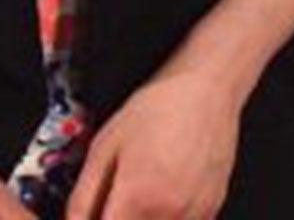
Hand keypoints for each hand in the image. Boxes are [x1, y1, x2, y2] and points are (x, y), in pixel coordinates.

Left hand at [63, 68, 240, 219]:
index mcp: (139, 199)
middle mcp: (171, 212)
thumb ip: (81, 200)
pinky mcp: (212, 208)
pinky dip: (166, 219)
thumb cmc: (158, 109)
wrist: (207, 88)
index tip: (96, 214)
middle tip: (114, 203)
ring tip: (139, 198)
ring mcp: (196, 212)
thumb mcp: (103, 148)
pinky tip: (161, 197)